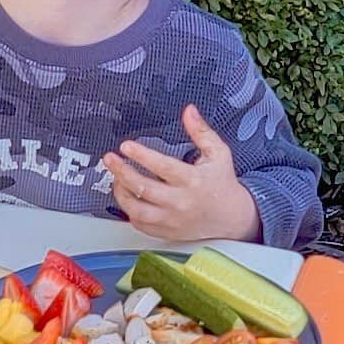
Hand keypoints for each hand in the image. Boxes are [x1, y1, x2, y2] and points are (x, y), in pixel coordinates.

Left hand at [100, 105, 258, 244]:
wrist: (232, 218)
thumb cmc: (223, 184)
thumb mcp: (218, 153)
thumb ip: (201, 132)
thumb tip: (189, 111)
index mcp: (192, 181)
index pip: (162, 167)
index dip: (142, 155)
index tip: (126, 146)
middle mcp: (180, 202)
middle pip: (144, 188)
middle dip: (122, 171)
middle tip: (110, 158)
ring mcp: (172, 220)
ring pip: (137, 209)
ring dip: (121, 192)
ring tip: (116, 177)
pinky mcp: (167, 232)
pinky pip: (140, 224)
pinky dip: (129, 211)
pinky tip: (126, 197)